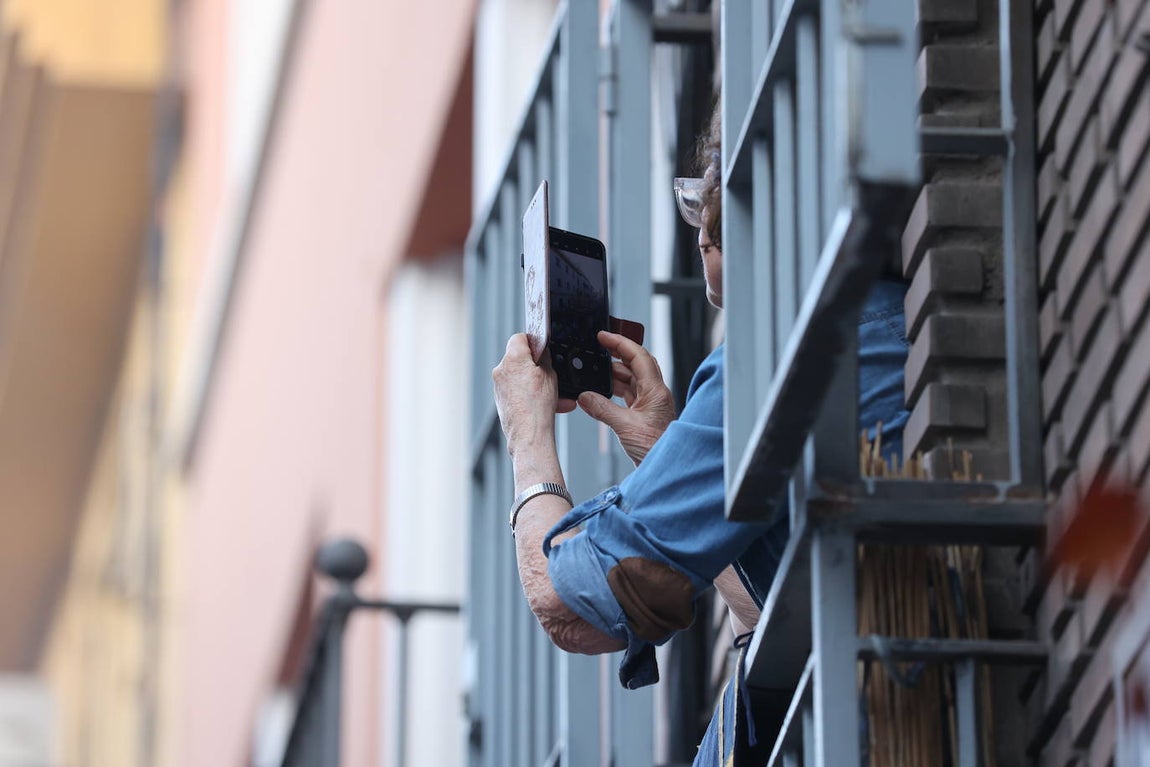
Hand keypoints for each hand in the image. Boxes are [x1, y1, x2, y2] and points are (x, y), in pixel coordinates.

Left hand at [493, 335, 574, 455]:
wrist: (528, 434)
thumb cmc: (538, 406)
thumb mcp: (550, 375)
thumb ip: (544, 359)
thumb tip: (541, 352)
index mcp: (513, 358)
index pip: (520, 338)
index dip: (534, 342)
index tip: (543, 350)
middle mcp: (501, 370)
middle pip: (519, 359)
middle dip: (536, 366)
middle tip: (551, 374)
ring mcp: (499, 386)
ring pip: (520, 377)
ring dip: (535, 382)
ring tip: (553, 395)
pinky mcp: (501, 400)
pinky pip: (517, 391)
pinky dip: (529, 394)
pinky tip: (544, 404)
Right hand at [577, 331, 675, 464]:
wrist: (664, 469)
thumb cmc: (654, 449)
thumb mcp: (624, 427)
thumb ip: (602, 409)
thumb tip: (584, 396)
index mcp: (656, 391)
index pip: (639, 357)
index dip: (620, 343)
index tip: (604, 336)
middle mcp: (656, 394)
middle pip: (635, 364)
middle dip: (616, 355)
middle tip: (597, 349)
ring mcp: (651, 404)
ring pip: (631, 379)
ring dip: (613, 374)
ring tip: (595, 371)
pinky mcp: (644, 414)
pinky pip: (628, 394)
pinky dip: (614, 390)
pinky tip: (601, 392)